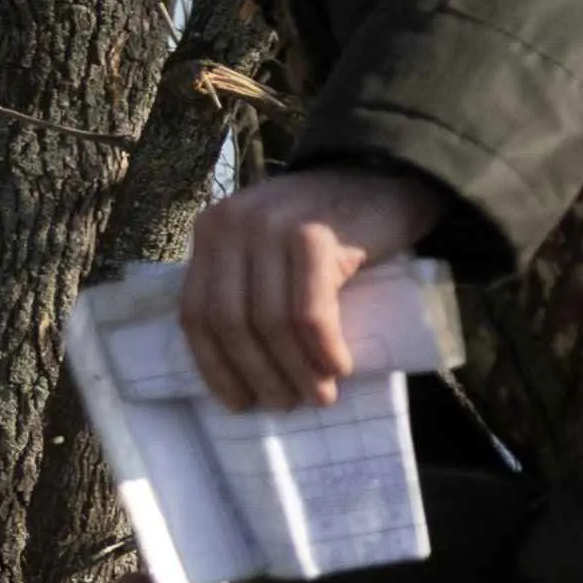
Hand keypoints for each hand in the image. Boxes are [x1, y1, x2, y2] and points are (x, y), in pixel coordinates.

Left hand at [179, 165, 440, 411]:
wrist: (387, 178)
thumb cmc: (333, 226)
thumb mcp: (272, 247)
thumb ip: (250, 280)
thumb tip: (246, 363)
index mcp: (213, 231)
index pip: (196, 312)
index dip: (214, 365)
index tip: (238, 402)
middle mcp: (233, 225)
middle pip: (230, 321)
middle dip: (258, 374)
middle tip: (286, 403)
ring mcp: (273, 227)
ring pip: (269, 322)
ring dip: (295, 370)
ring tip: (319, 395)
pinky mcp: (316, 237)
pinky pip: (309, 312)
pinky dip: (322, 350)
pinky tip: (339, 367)